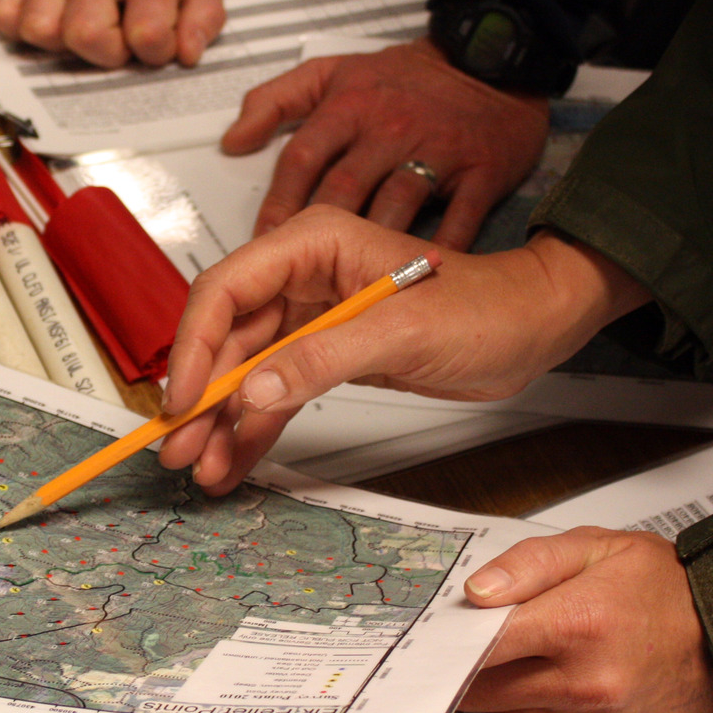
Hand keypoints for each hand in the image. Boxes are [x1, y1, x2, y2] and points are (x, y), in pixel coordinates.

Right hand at [0, 0, 224, 67]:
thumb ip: (204, 16)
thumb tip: (186, 53)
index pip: (146, 36)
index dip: (154, 52)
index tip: (155, 40)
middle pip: (87, 38)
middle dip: (107, 52)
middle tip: (118, 35)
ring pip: (40, 31)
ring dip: (63, 42)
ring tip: (85, 23)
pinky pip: (4, 15)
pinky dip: (24, 26)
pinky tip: (55, 14)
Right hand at [157, 209, 647, 492]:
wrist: (533, 326)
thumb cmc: (487, 306)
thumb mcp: (403, 332)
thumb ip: (323, 357)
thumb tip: (255, 389)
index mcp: (313, 242)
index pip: (227, 289)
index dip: (195, 346)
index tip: (184, 400)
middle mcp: (302, 275)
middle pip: (227, 338)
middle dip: (202, 398)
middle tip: (179, 449)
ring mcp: (311, 317)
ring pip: (246, 373)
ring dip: (223, 423)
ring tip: (203, 469)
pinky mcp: (325, 354)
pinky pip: (276, 393)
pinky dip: (255, 429)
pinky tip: (235, 462)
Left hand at [222, 37, 548, 249]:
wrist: (493, 58)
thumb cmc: (411, 76)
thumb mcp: (335, 70)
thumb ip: (276, 100)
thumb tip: (233, 138)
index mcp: (350, 105)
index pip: (301, 159)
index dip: (277, 204)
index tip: (263, 241)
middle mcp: (389, 128)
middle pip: (341, 189)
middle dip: (313, 237)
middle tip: (294, 280)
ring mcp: (438, 150)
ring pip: (395, 206)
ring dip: (370, 250)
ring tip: (347, 288)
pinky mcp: (481, 171)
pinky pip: (460, 219)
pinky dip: (439, 251)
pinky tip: (418, 277)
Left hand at [460, 527, 712, 712]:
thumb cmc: (670, 591)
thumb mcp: (598, 549)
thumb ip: (528, 565)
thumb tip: (476, 593)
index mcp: (580, 625)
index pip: (479, 647)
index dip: (446, 642)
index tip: (426, 638)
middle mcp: (585, 685)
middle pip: (480, 688)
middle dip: (468, 666)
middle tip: (474, 642)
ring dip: (505, 689)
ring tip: (542, 655)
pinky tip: (563, 685)